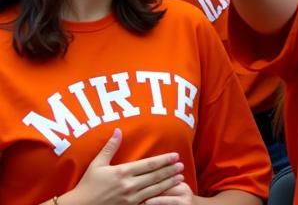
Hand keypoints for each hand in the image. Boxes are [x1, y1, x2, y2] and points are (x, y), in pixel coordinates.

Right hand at [66, 128, 183, 204]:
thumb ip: (110, 147)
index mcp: (122, 172)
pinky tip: (167, 195)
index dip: (163, 160)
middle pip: (155, 177)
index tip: (175, 156)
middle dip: (170, 171)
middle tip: (182, 166)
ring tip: (180, 179)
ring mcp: (129, 200)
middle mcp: (128, 186)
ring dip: (168, 184)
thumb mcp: (97, 164)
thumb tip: (118, 130)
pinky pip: (146, 203)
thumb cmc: (86, 186)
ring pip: (154, 191)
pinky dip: (158, 198)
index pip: (149, 165)